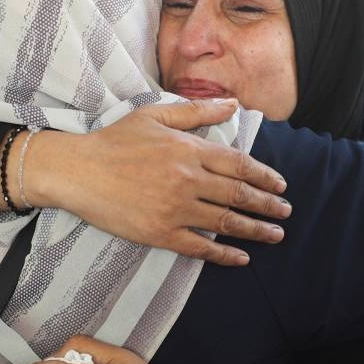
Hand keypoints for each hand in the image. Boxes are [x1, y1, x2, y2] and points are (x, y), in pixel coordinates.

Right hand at [0, 99, 290, 265]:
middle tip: (286, 212)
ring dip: (255, 230)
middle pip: (239, 195)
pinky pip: (200, 247)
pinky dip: (224, 255)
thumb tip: (232, 104)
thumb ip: (197, 111)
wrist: (78, 170)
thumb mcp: (156, 114)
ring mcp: (175, 209)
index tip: (281, 185)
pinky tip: (242, 258)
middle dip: (267, 204)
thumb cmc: (115, 140)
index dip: (264, 176)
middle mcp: (188, 180)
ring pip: (226, 222)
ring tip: (275, 235)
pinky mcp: (160, 233)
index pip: (239, 164)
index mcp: (189, 150)